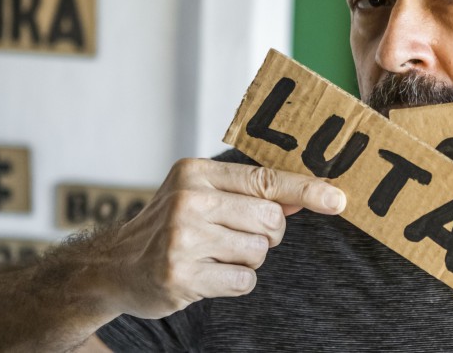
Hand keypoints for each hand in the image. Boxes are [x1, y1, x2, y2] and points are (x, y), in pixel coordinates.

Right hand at [102, 158, 345, 318]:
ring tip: (213, 253)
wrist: (115, 266)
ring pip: (259, 251)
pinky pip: (244, 280)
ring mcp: (183, 239)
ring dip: (246, 257)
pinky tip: (207, 273)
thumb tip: (308, 194)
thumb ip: (250, 192)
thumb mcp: (201, 194)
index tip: (337, 198)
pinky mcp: (182, 276)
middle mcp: (188, 200)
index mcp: (195, 172)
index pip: (265, 179)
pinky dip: (234, 280)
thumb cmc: (168, 225)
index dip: (305, 190)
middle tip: (235, 234)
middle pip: (270, 219)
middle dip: (265, 232)